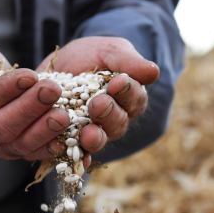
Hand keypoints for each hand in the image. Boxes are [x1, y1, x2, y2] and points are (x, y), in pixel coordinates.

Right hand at [0, 40, 69, 160]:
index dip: (4, 90)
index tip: (29, 76)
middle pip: (2, 126)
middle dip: (30, 108)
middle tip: (53, 91)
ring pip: (20, 143)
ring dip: (44, 130)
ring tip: (63, 115)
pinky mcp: (13, 150)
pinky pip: (32, 151)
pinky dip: (50, 147)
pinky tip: (67, 138)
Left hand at [37, 36, 159, 156]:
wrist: (60, 64)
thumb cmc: (91, 55)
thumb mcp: (109, 51)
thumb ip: (128, 61)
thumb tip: (153, 72)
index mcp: (128, 97)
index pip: (134, 99)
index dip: (128, 92)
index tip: (118, 81)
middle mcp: (113, 118)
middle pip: (118, 123)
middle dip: (109, 114)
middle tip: (99, 103)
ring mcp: (93, 130)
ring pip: (100, 139)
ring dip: (96, 138)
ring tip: (88, 133)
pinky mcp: (71, 138)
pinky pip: (77, 152)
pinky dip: (79, 157)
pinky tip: (78, 161)